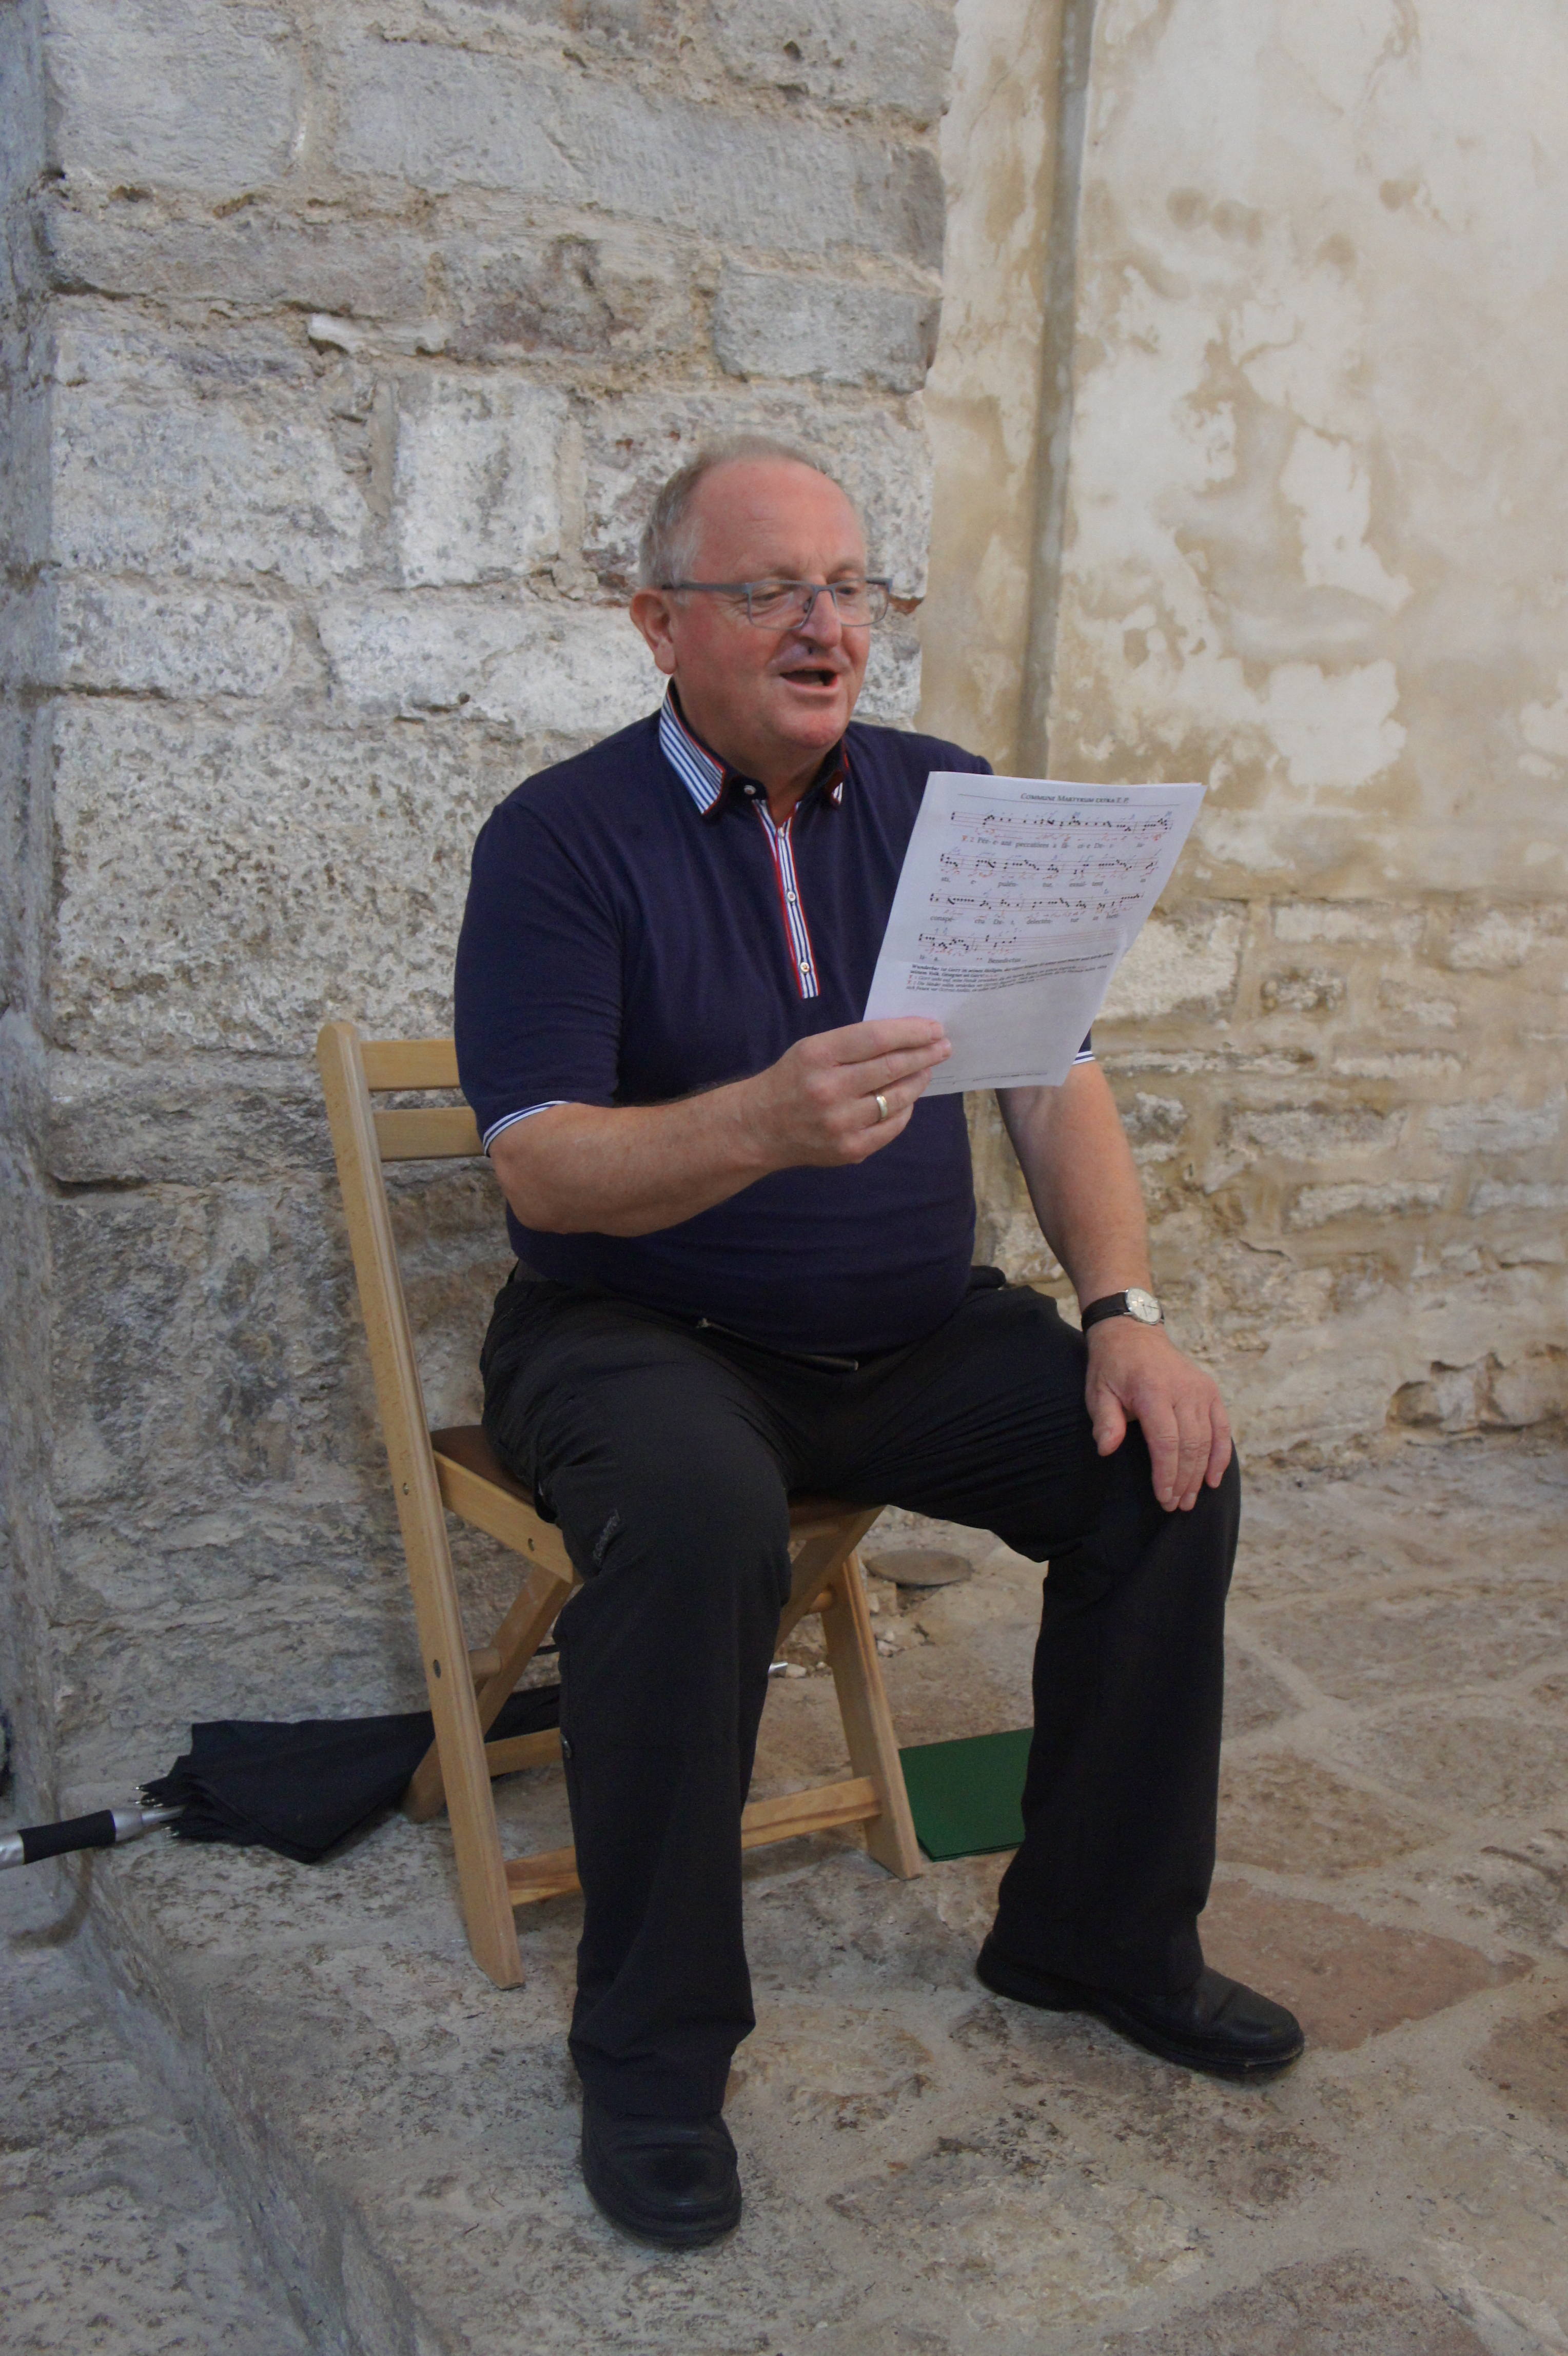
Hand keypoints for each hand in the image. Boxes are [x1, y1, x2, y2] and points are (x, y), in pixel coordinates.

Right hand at [742, 1019, 950, 1168]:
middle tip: (943, 1047)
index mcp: (817, 1055)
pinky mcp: (850, 1149)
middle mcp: (828, 1089)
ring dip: (918, 1080)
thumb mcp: (812, 1049)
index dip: (911, 1032)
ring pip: (897, 1097)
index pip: (876, 1038)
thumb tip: (907, 1037)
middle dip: (924, 1054)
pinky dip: (905, 1109)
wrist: (759, 1127)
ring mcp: (840, 1123)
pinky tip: (907, 1099)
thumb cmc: (792, 1080)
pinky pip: (892, 1126)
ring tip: (927, 1070)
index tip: (934, 1028)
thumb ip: (853, 1043)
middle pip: (892, 1067)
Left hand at [1084, 1318, 1231, 1511]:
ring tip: (1190, 1499)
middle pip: (1189, 1446)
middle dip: (1183, 1480)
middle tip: (1175, 1506)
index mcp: (1153, 1391)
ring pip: (1207, 1441)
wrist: (1133, 1332)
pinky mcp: (1210, 1390)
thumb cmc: (1112, 1367)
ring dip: (1200, 1474)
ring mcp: (1200, 1390)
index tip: (1163, 1498)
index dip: (1166, 1474)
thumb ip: (1106, 1421)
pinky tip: (1213, 1478)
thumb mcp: (1099, 1390)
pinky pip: (1222, 1428)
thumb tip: (1106, 1449)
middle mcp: (1182, 1390)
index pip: (1166, 1442)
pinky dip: (1220, 1455)